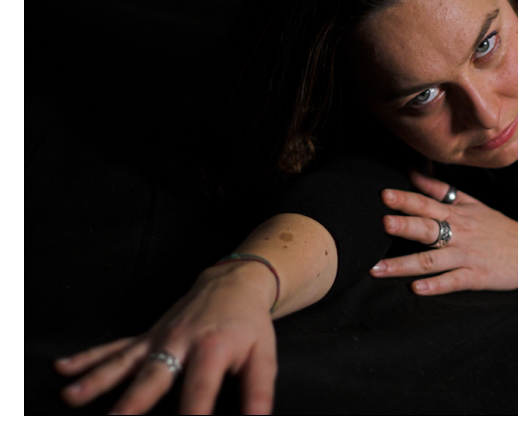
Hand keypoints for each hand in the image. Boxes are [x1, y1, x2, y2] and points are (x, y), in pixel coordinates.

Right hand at [54, 262, 277, 414]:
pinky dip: (88, 358)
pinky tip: (63, 368)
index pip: (198, 393)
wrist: (234, 283)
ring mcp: (158, 340)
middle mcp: (179, 343)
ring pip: (124, 362)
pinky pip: (115, 348)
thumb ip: (259, 390)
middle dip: (131, 403)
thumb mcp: (263, 356)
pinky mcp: (146, 337)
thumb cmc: (249, 325)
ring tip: (71, 396)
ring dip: (97, 380)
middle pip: (153, 378)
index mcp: (211, 350)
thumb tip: (257, 422)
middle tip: (113, 423)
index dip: (190, 418)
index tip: (185, 429)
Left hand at [369, 170, 517, 294]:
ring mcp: (466, 256)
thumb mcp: (470, 203)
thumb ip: (439, 189)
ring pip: (432, 260)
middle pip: (428, 228)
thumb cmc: (497, 227)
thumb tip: (412, 172)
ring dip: (404, 264)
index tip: (384, 195)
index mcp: (456, 214)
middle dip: (405, 226)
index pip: (427, 203)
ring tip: (378, 268)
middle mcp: (459, 233)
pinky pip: (453, 282)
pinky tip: (416, 289)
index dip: (406, 199)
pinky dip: (435, 286)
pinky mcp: (476, 277)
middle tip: (383, 223)